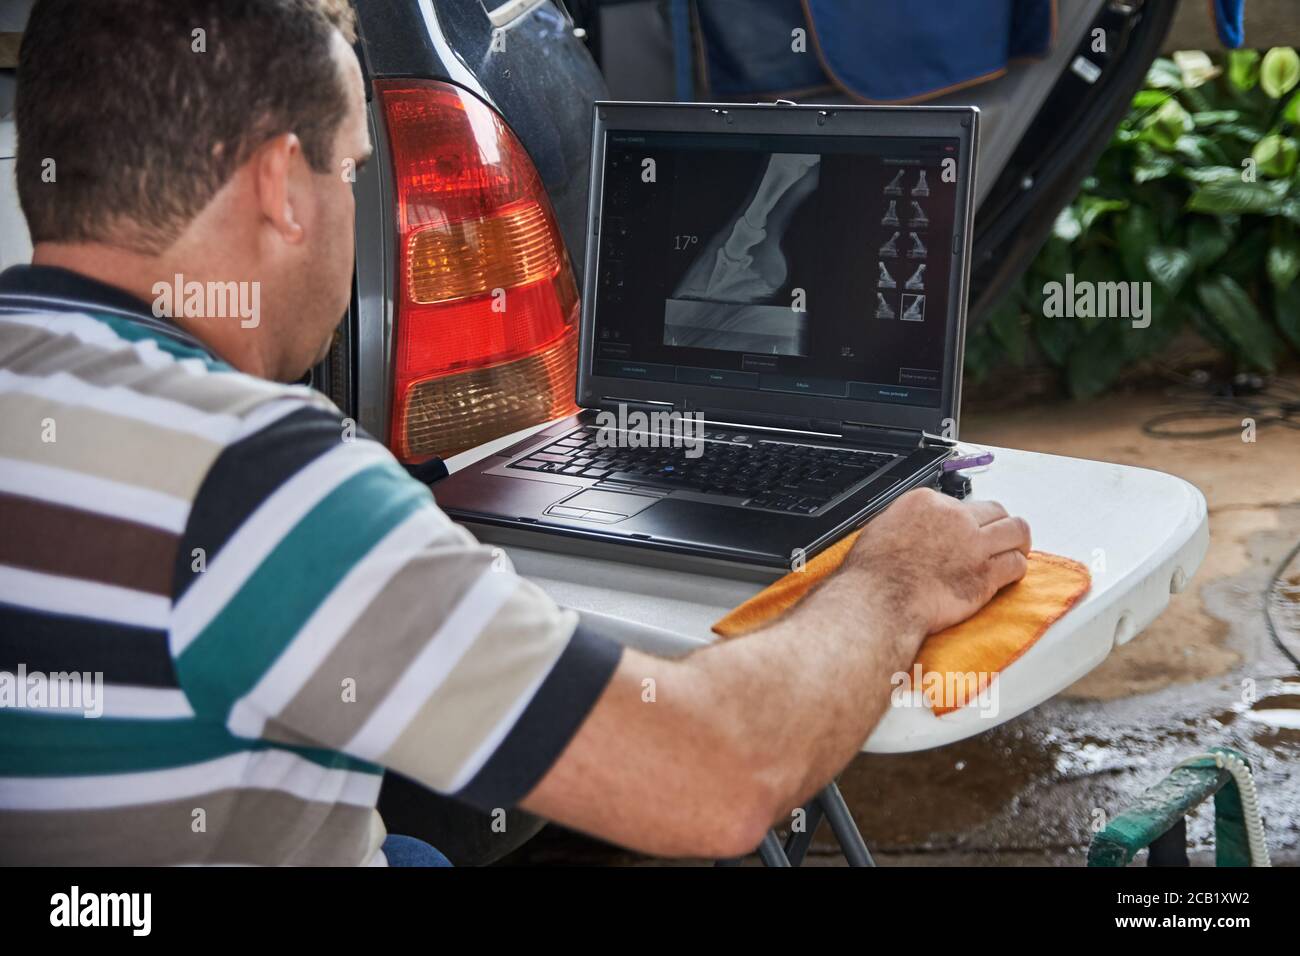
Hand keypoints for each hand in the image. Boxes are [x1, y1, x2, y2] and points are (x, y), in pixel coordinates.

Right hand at [841, 488, 1030, 634]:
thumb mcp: (882, 529)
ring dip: (1018, 541)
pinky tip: (1010, 573)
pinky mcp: (986, 574)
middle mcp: (955, 518)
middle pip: (995, 510)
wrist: (880, 600)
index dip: (966, 519)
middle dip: (999, 524)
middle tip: (1000, 536)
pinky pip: (1016, 564)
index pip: (961, 502)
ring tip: (1016, 550)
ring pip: (1016, 531)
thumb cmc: (873, 573)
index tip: (966, 530)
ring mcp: (973, 545)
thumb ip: (907, 524)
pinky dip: (1017, 568)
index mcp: (927, 502)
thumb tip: (913, 531)